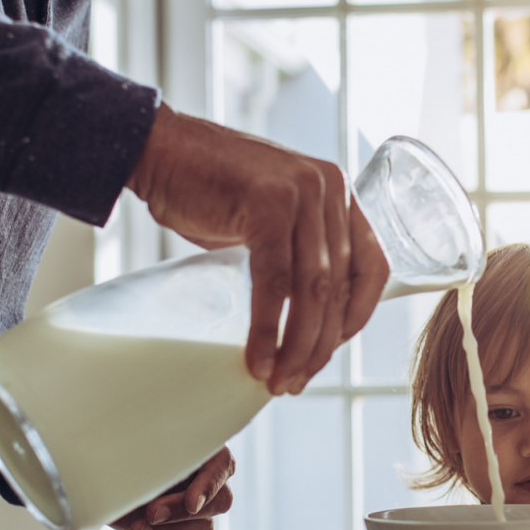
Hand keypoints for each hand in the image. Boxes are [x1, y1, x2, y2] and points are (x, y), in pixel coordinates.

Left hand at [109, 447, 235, 529]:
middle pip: (219, 502)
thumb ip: (155, 451)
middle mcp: (207, 481)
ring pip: (204, 529)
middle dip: (182, 511)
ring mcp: (198, 511)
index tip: (191, 504)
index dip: (210, 486)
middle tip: (151, 513)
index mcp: (204, 450)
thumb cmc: (121, 447)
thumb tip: (165, 457)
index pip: (223, 466)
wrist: (100, 472)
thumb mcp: (136, 443)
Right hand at [127, 104, 389, 395]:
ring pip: (313, 290)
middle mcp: (329, 189)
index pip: (372, 265)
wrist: (157, 148)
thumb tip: (309, 318)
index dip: (359, 315)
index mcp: (338, 192)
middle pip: (340, 285)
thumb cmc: (209, 188)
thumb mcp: (271, 216)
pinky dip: (267, 328)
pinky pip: (275, 283)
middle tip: (296, 381)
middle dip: (321, 344)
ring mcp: (301, 193)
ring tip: (279, 381)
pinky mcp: (267, 205)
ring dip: (298, 346)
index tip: (333, 349)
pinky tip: (258, 358)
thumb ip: (298, 251)